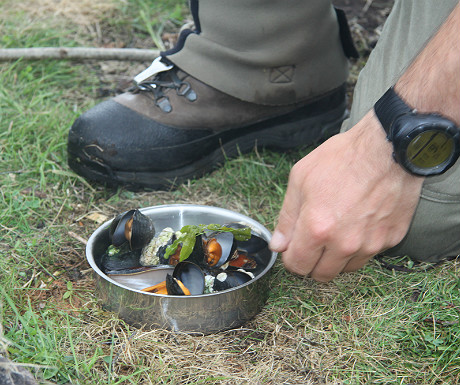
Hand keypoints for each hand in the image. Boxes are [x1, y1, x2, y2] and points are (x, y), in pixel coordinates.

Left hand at [269, 111, 423, 281]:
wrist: (388, 148)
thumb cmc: (342, 158)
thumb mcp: (300, 179)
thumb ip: (287, 217)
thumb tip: (278, 245)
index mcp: (317, 229)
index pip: (297, 266)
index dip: (291, 258)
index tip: (294, 248)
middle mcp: (344, 244)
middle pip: (321, 275)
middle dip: (312, 262)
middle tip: (314, 241)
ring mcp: (370, 244)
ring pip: (345, 269)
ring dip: (336, 257)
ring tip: (337, 229)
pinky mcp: (390, 240)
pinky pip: (368, 254)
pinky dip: (360, 246)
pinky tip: (358, 222)